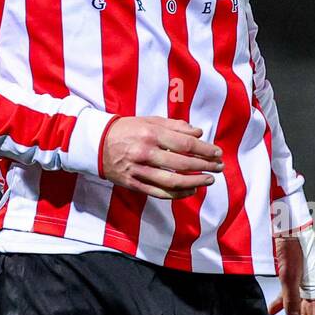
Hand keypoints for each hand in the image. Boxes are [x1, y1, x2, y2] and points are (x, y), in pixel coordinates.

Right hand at [100, 116, 222, 199]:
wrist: (95, 144)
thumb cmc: (126, 129)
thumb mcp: (148, 120)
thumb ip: (174, 126)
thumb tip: (198, 133)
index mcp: (150, 133)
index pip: (185, 144)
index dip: (205, 150)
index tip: (218, 153)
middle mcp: (145, 152)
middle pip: (182, 163)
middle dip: (205, 166)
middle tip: (219, 167)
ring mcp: (139, 170)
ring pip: (173, 181)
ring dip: (195, 182)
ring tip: (209, 180)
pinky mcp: (133, 184)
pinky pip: (160, 192)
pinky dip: (178, 193)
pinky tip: (190, 190)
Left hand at [268, 233, 314, 314]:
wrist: (283, 221)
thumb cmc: (289, 245)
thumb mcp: (288, 273)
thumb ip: (290, 297)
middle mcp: (311, 286)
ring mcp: (301, 281)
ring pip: (297, 308)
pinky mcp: (290, 275)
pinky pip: (288, 296)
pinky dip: (281, 306)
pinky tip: (272, 314)